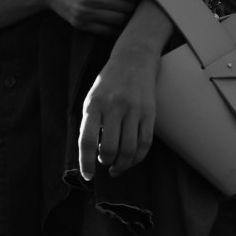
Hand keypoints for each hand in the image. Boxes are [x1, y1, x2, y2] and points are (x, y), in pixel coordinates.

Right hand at [42, 0, 147, 36]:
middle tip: (136, 3)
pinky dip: (116, 27)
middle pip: (127, 8)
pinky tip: (116, 19)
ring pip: (119, 21)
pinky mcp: (81, 25)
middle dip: (134, 6)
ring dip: (127, 18)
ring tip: (127, 11)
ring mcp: (85, 13)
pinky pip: (108, 31)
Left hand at [78, 48, 157, 180]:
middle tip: (104, 163)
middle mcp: (114, 107)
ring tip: (115, 167)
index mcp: (94, 104)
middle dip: (105, 162)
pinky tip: (130, 160)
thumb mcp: (92, 97)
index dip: (85, 163)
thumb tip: (89, 155)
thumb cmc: (109, 83)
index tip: (88, 176)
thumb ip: (90, 123)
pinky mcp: (150, 113)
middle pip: (110, 148)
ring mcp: (134, 110)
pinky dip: (137, 158)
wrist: (133, 59)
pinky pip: (145, 144)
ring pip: (129, 150)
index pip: (87, 140)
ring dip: (121, 165)